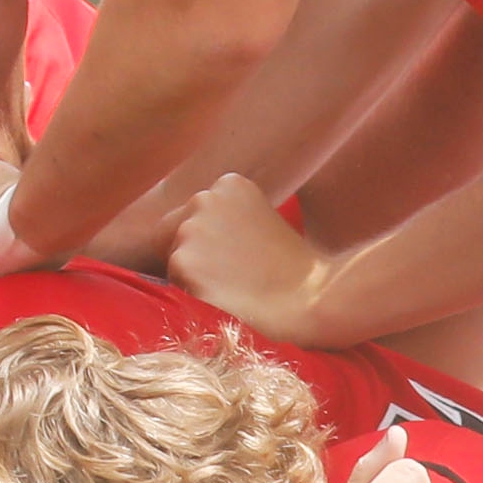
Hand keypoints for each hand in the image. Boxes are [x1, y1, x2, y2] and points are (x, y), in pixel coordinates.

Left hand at [165, 175, 335, 348]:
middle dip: (196, 253)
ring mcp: (191, 229)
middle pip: (176, 232)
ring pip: (173, 256)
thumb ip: (226, 216)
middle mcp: (205, 197)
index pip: (195, 213)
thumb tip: (190, 232)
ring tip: (233, 285)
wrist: (309, 298)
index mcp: (228, 184)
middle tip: (235, 274)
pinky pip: (173, 280)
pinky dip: (192, 292)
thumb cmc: (291, 269)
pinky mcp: (182, 261)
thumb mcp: (260, 220)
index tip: (242, 254)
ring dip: (194, 273)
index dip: (213, 241)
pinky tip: (225, 295)